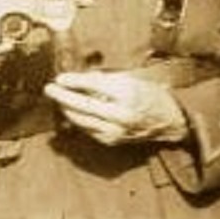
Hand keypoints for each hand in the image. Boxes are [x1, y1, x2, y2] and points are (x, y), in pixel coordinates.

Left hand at [44, 70, 188, 146]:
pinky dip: (78, 120)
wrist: (169, 121)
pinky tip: (71, 111)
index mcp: (127, 93)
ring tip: (57, 99)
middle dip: (63, 97)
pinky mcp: (111, 140)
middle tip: (49, 89)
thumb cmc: (151, 94)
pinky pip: (88, 129)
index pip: (94, 86)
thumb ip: (107, 80)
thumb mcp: (132, 79)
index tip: (60, 77)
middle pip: (83, 105)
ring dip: (67, 109)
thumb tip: (81, 79)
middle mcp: (120, 114)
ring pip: (82, 120)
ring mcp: (115, 130)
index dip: (74, 81)